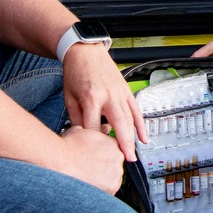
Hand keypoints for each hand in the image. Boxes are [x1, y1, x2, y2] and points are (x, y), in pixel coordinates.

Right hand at [58, 126, 125, 192]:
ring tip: (89, 178)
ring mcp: (116, 173)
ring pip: (113, 178)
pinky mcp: (112, 187)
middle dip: (104, 168)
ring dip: (104, 180)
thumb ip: (96, 131)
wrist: (60, 161)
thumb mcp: (81, 130)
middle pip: (115, 165)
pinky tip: (90, 186)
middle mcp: (118, 157)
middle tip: (91, 170)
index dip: (105, 156)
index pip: (115, 151)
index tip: (96, 160)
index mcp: (113, 143)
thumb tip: (104, 129)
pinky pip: (110, 190)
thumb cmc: (68, 147)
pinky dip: (102, 190)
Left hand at [62, 42, 145, 161]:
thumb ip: (75, 119)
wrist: (85, 52)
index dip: (94, 142)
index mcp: (91, 98)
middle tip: (125, 160)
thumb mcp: (69, 98)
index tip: (94, 153)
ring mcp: (120, 93)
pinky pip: (136, 111)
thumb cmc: (75, 73)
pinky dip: (141, 125)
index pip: (94, 127)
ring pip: (130, 119)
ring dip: (132, 138)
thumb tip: (82, 137)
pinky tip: (143, 138)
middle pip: (119, 124)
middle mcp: (108, 96)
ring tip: (133, 155)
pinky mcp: (126, 91)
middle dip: (123, 144)